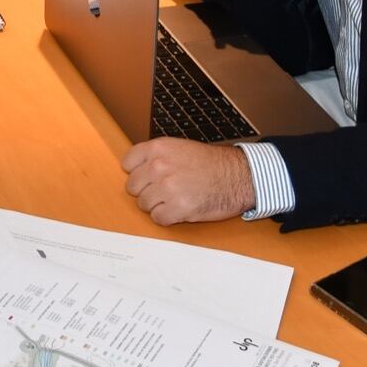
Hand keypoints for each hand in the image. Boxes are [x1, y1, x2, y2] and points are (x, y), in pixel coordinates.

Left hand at [120, 138, 255, 223]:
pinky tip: (180, 209)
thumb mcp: (181, 148)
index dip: (137, 172)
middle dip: (147, 191)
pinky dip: (168, 218)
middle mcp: (159, 166)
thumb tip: (137, 171)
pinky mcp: (177, 208)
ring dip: (158, 205)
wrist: (239, 177)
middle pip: (133, 187)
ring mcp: (167, 188)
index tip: (147, 177)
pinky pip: (158, 218)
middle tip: (164, 190)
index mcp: (159, 148)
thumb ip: (157, 157)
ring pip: (144, 204)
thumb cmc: (213, 164)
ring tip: (175, 199)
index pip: (128, 163)